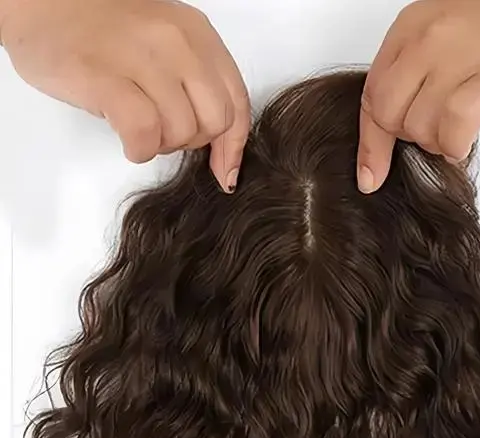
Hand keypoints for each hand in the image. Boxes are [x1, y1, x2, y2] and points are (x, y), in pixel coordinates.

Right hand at [0, 0, 249, 190]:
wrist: (36, 1)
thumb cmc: (98, 29)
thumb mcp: (164, 46)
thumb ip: (196, 85)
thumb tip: (222, 150)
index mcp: (196, 33)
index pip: (237, 103)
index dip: (232, 147)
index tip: (222, 171)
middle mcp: (176, 41)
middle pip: (214, 122)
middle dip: (192, 142)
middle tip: (162, 133)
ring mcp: (142, 57)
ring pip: (181, 131)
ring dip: (160, 145)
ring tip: (136, 127)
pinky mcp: (106, 78)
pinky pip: (145, 133)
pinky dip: (139, 148)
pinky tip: (127, 140)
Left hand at [357, 0, 479, 192]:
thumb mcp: (445, 36)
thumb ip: (413, 75)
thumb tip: (390, 132)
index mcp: (411, 27)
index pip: (370, 96)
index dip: (370, 144)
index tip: (371, 176)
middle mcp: (429, 38)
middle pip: (388, 116)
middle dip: (409, 138)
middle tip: (437, 133)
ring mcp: (459, 55)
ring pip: (419, 128)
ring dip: (438, 142)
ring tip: (462, 128)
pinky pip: (452, 130)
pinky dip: (456, 146)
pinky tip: (467, 139)